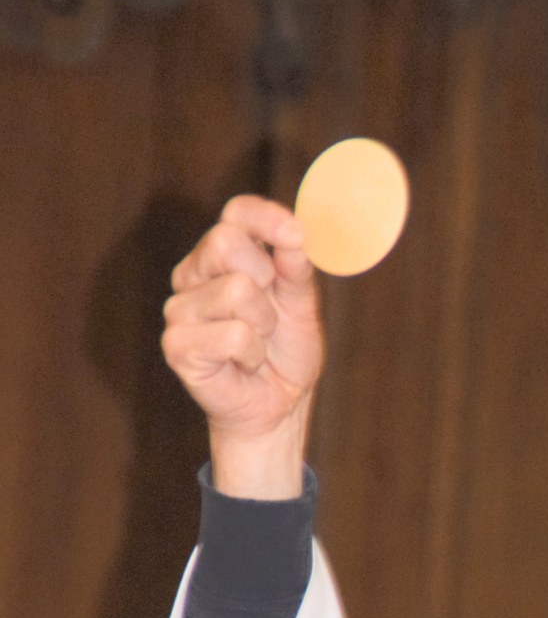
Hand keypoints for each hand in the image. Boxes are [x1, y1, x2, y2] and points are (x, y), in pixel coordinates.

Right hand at [163, 195, 323, 497]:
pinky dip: (251, 352)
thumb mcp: (301, 304)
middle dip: (266, 279)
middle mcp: (194, 273)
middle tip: (271, 312)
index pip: (236, 213)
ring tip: (257, 344)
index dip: (265, 217)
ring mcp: (180, 308)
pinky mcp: (177, 343)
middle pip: (225, 242)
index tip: (295, 234)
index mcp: (224, 255)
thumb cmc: (285, 351)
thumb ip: (296, 269)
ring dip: (263, 325)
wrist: (277, 405)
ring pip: (235, 291)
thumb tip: (296, 236)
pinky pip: (232, 334)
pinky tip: (243, 363)